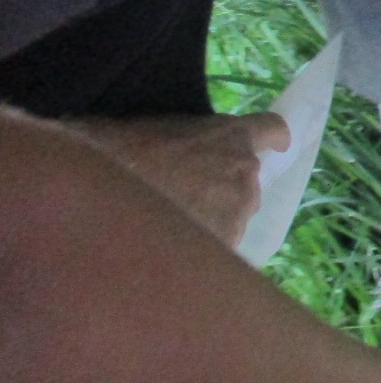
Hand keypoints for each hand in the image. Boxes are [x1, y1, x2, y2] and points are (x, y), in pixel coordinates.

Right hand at [65, 112, 289, 246]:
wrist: (101, 197)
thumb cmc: (116, 153)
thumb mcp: (147, 128)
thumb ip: (174, 137)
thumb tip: (161, 145)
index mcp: (231, 136)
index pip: (271, 129)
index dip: (273, 138)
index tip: (278, 145)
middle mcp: (245, 173)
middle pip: (247, 184)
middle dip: (224, 192)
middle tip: (188, 201)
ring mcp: (238, 212)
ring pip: (234, 219)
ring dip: (212, 224)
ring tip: (171, 233)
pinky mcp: (224, 247)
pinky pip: (219, 251)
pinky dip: (201, 254)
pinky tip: (170, 255)